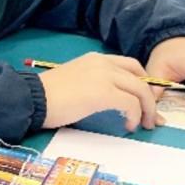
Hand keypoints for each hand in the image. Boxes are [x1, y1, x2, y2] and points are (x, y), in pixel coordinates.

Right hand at [40, 52, 159, 131]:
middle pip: (140, 78)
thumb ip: (94, 83)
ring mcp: (105, 77)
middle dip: (150, 98)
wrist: (32, 99)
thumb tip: (110, 100)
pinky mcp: (104, 93)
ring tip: (144, 124)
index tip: (144, 101)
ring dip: (147, 109)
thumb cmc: (47, 95)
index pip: (130, 66)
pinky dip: (134, 115)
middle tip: (152, 116)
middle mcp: (103, 63)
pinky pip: (130, 103)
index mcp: (95, 59)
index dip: (141, 83)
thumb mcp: (75, 81)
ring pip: (141, 90)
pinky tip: (128, 125)